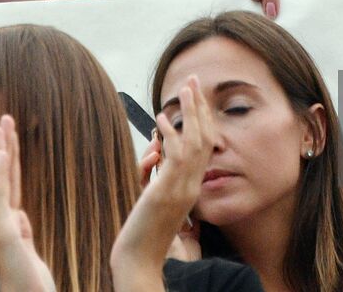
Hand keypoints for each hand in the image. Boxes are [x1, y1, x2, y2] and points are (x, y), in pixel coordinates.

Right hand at [0, 115, 55, 291]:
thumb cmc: (29, 283)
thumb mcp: (28, 252)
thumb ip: (22, 231)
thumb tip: (20, 216)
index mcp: (6, 226)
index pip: (9, 185)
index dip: (8, 160)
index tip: (9, 135)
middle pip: (2, 177)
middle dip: (3, 146)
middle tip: (3, 118)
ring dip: (0, 150)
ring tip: (0, 124)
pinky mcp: (2, 232)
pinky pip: (1, 195)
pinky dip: (0, 171)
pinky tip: (2, 151)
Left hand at [112, 76, 214, 286]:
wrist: (138, 261)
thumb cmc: (141, 232)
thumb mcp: (150, 195)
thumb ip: (154, 172)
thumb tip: (153, 152)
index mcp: (192, 187)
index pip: (203, 145)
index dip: (201, 118)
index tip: (195, 96)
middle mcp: (192, 186)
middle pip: (204, 137)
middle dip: (199, 106)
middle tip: (194, 81)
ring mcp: (181, 189)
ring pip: (194, 142)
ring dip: (190, 112)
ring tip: (184, 89)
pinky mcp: (165, 192)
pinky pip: (174, 157)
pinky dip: (170, 135)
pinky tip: (162, 119)